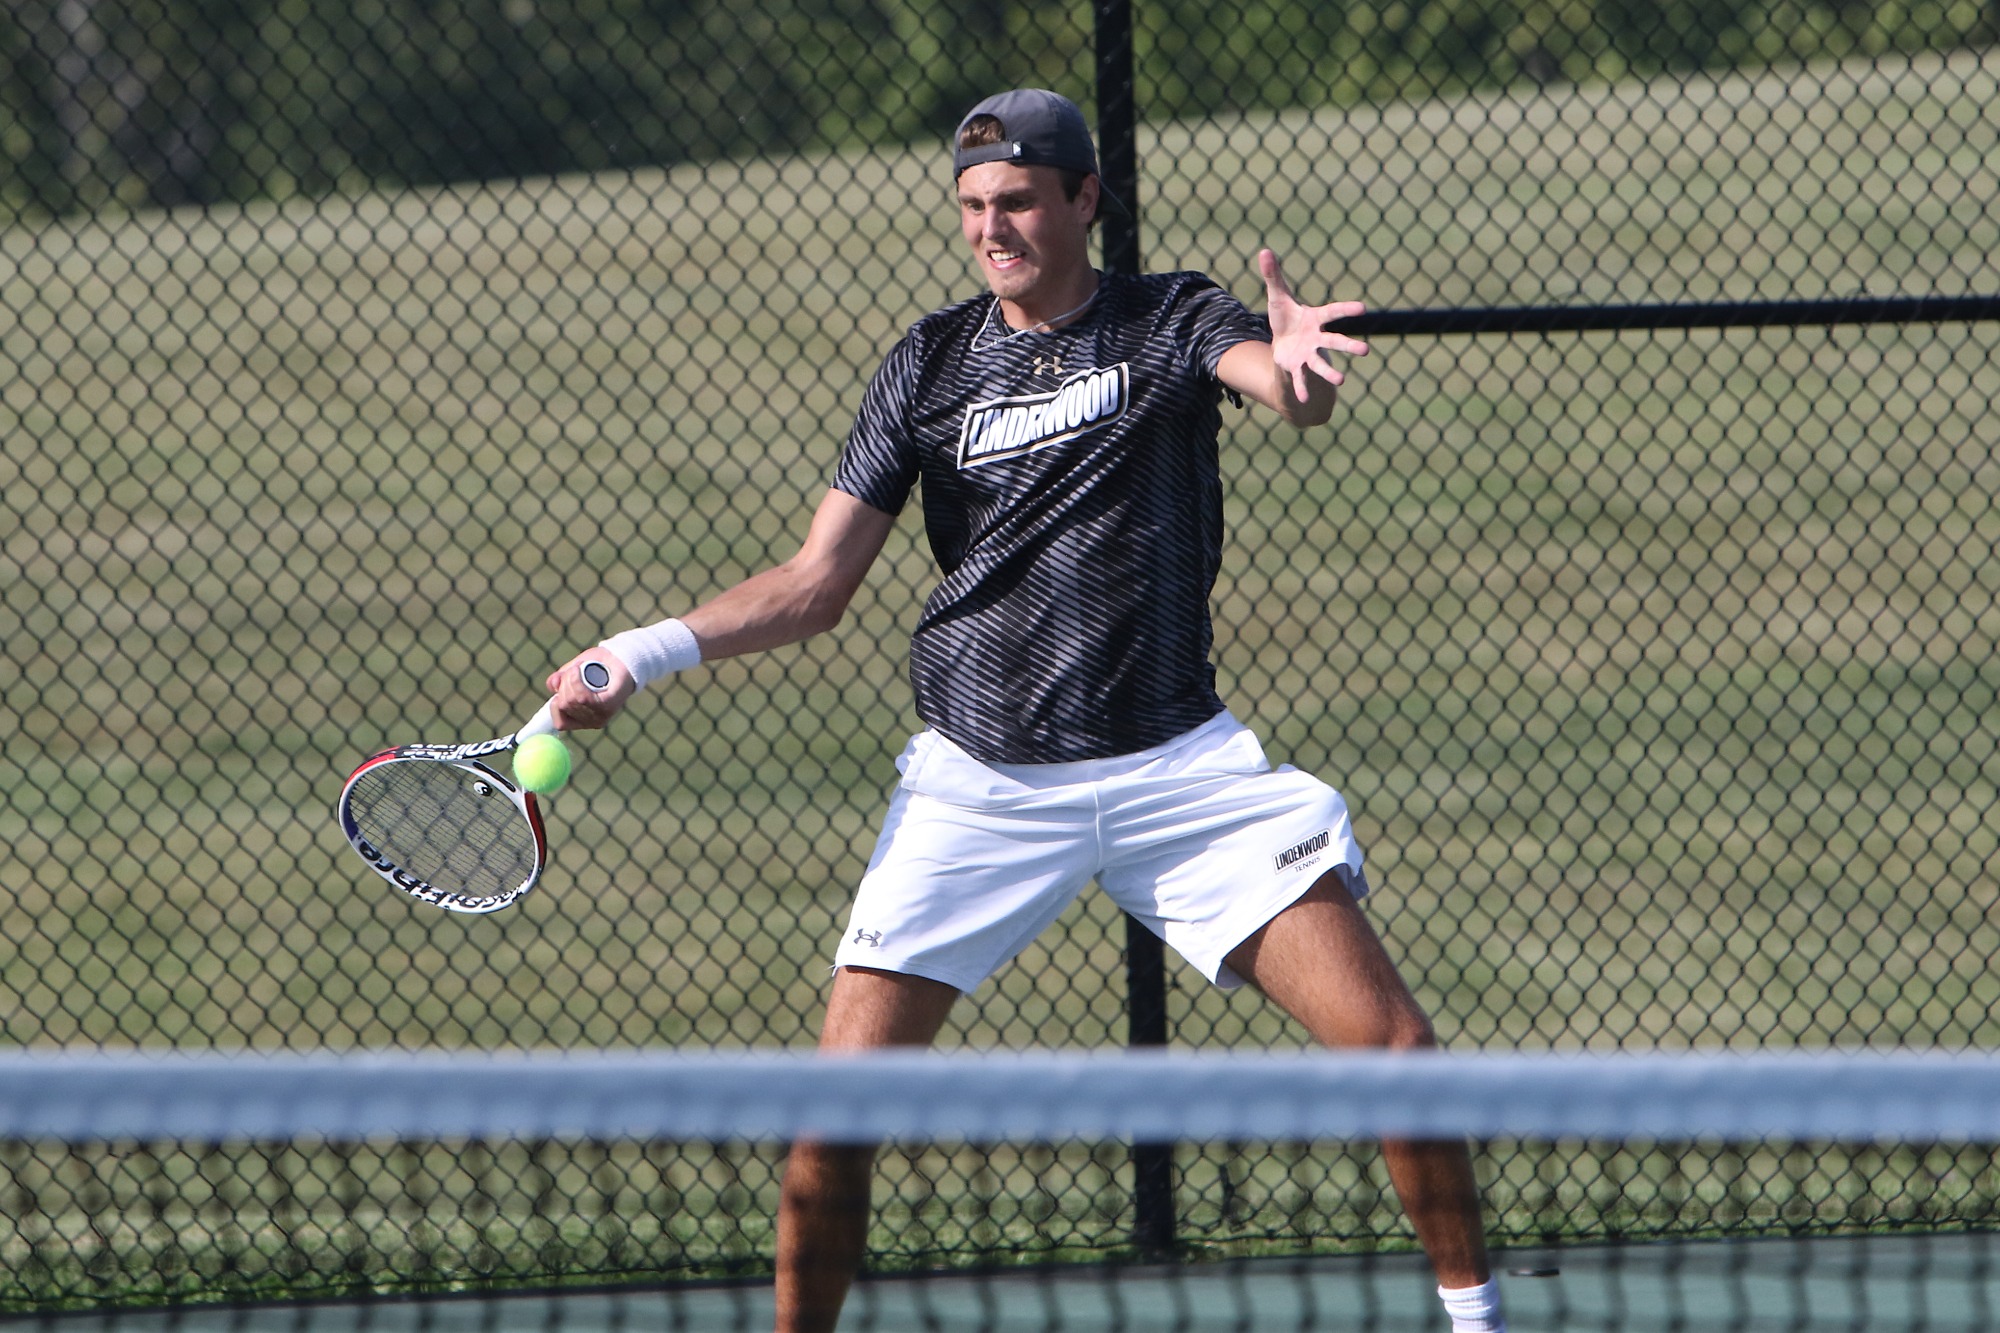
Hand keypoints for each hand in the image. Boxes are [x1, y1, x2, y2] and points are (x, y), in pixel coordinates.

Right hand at [545, 650, 635, 731]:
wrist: (621, 658)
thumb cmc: (597, 666)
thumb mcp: (572, 670)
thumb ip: (560, 680)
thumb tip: (553, 686)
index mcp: (582, 719)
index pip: (560, 723)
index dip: (554, 705)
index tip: (559, 689)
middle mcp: (592, 721)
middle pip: (564, 705)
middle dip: (563, 684)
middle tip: (574, 671)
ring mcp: (601, 714)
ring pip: (572, 700)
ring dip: (570, 679)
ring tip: (579, 668)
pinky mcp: (608, 705)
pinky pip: (583, 698)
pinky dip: (576, 682)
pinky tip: (578, 670)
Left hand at [1258, 248, 1367, 403]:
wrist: (1283, 344)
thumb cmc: (1285, 317)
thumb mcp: (1277, 296)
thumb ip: (1274, 276)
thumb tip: (1264, 251)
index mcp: (1316, 319)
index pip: (1333, 312)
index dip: (1346, 309)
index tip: (1362, 308)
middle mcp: (1317, 338)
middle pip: (1334, 342)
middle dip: (1348, 346)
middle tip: (1365, 352)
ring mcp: (1309, 355)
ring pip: (1321, 365)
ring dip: (1330, 373)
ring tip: (1341, 381)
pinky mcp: (1297, 368)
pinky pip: (1300, 379)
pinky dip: (1301, 388)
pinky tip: (1302, 400)